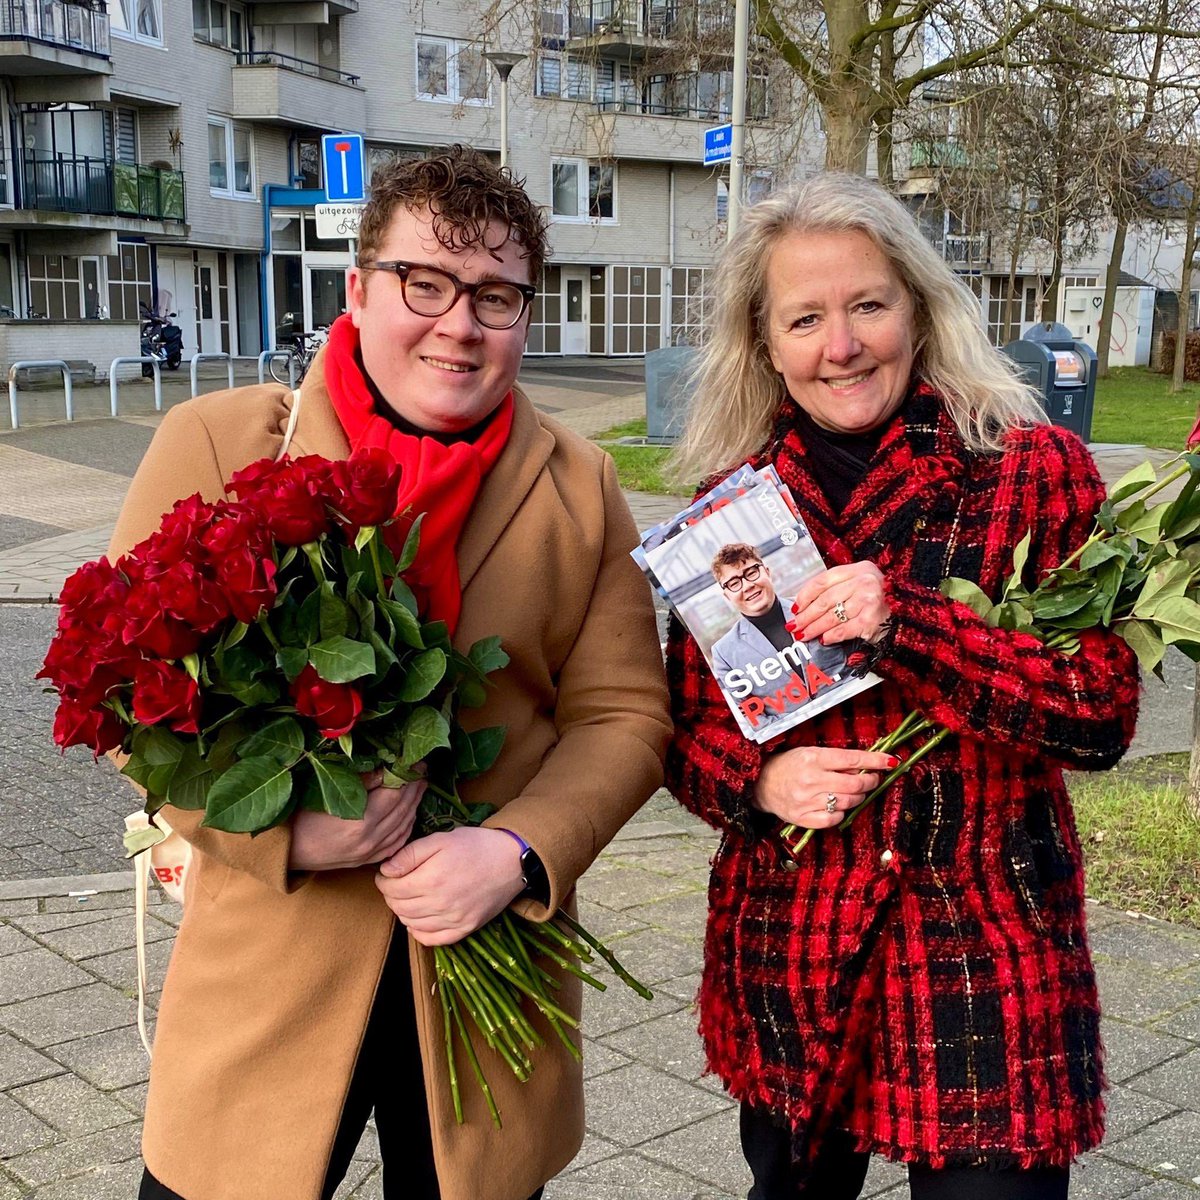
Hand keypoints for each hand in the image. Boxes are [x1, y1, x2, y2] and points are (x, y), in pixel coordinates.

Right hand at [288, 771, 424, 871]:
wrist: (286, 851)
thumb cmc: (301, 818)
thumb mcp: (328, 792)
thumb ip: (361, 781)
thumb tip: (386, 768)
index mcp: (360, 821)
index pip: (394, 794)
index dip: (407, 776)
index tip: (415, 760)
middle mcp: (370, 840)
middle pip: (403, 809)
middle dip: (415, 787)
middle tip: (422, 769)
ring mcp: (371, 853)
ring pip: (403, 825)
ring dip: (414, 804)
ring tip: (419, 786)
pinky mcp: (368, 860)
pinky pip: (397, 842)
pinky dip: (407, 825)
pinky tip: (410, 812)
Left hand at [375, 827, 524, 945]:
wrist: (512, 860)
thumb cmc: (476, 845)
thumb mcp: (441, 839)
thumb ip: (410, 854)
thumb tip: (386, 870)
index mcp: (432, 880)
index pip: (391, 889)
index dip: (383, 880)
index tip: (386, 873)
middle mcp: (440, 904)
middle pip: (398, 907)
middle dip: (391, 895)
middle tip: (396, 883)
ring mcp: (453, 920)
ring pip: (411, 924)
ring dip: (403, 911)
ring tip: (409, 896)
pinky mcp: (465, 929)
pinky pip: (431, 939)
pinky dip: (418, 931)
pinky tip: (420, 917)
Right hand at [754, 745, 896, 827]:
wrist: (761, 784)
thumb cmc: (788, 765)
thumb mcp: (810, 753)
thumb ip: (837, 760)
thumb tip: (867, 765)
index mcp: (813, 758)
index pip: (853, 759)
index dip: (876, 761)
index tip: (891, 761)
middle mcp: (810, 780)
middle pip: (855, 783)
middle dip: (871, 781)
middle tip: (873, 779)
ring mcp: (807, 801)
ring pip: (848, 802)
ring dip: (857, 797)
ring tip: (852, 791)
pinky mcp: (803, 818)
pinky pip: (834, 819)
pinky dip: (841, 813)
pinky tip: (836, 805)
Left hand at [790, 561, 890, 645]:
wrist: (909, 617)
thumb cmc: (880, 602)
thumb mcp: (860, 586)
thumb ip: (837, 590)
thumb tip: (805, 606)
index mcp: (859, 569)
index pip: (824, 580)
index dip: (806, 595)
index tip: (795, 607)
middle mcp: (865, 581)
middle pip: (826, 599)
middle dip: (806, 615)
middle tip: (795, 625)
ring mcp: (870, 599)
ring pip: (832, 615)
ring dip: (815, 627)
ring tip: (805, 634)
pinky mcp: (872, 619)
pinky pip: (844, 629)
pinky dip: (832, 636)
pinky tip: (824, 639)